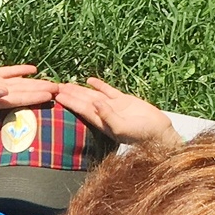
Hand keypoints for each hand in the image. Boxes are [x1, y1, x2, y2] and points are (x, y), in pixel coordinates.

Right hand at [0, 65, 61, 117]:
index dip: (37, 96)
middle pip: (27, 90)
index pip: (23, 98)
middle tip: (61, 89)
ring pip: (23, 82)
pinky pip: (11, 72)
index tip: (52, 95)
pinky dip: (22, 71)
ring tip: (53, 83)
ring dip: (37, 82)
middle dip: (43, 90)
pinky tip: (34, 69)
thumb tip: (4, 90)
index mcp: (0, 100)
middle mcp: (3, 92)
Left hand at [53, 76, 176, 144]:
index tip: (57, 95)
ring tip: (67, 84)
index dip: (70, 102)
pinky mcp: (124, 100)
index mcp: (101, 122)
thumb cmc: (141, 134)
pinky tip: (89, 80)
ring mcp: (113, 106)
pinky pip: (108, 91)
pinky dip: (99, 85)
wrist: (158, 132)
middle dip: (70, 94)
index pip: (82, 109)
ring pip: (93, 95)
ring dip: (80, 89)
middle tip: (55, 87)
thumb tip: (95, 103)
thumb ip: (108, 116)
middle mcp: (104, 113)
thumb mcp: (122, 128)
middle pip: (83, 101)